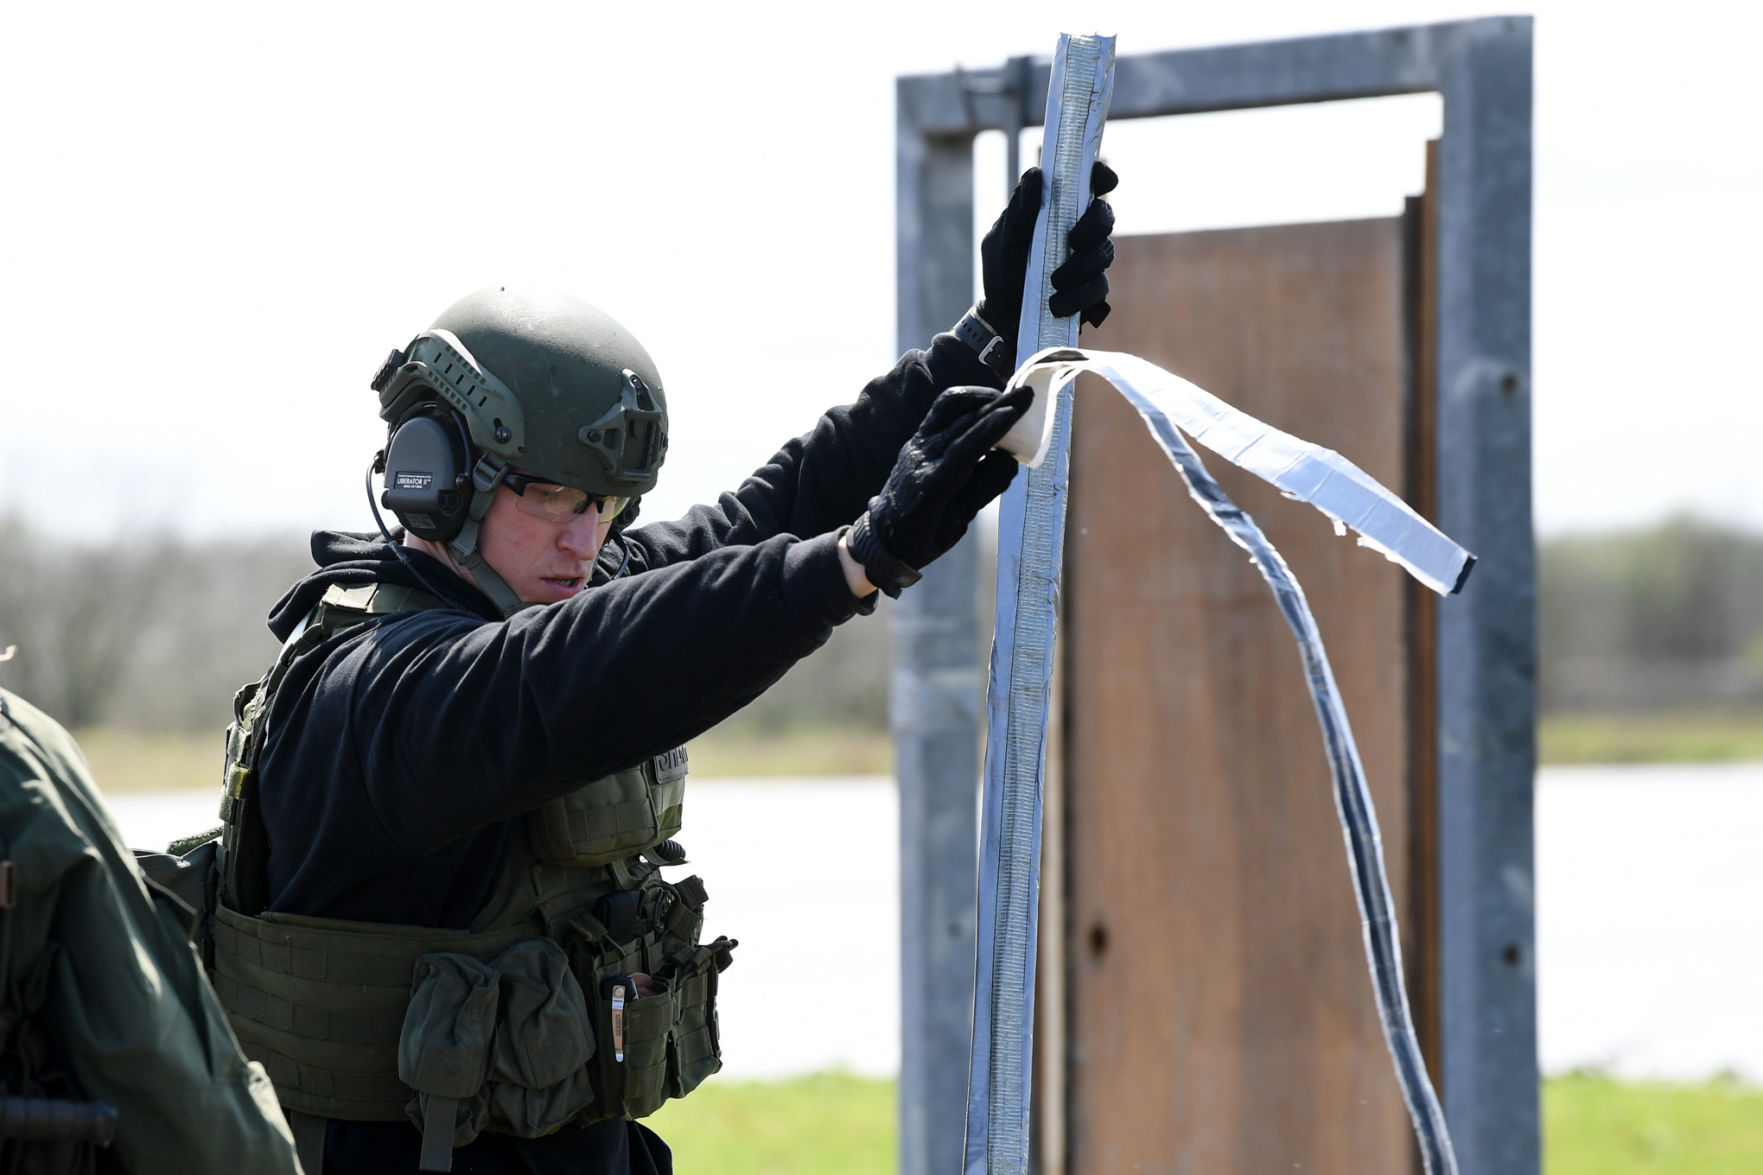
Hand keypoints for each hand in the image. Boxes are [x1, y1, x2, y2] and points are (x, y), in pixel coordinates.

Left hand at [848, 386, 1029, 595]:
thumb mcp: (959, 523)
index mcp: (931, 487)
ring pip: (947, 407)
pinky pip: (942, 412)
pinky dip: (967, 404)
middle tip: (1027, 395)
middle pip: (961, 423)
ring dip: (979, 397)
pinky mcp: (916, 438)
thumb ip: (984, 489)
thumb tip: (1009, 458)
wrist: (883, 535)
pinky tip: (986, 406)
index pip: (963, 451)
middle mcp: (920, 458)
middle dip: (996, 405)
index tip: (1013, 412)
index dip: (989, 430)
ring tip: (1006, 398)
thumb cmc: (924, 535)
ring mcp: (916, 445)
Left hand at [976, 160, 1118, 352]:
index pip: (1087, 185)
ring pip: (1105, 252)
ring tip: (1054, 283)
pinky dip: (1078, 296)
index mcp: (1058, 213)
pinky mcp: (1092, 290)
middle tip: (1074, 241)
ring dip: (1080, 268)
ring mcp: (1088, 261)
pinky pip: (1099, 287)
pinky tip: (1057, 304)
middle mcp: (1078, 233)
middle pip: (1105, 216)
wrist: (1004, 320)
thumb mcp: (1002, 241)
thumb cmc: (1002, 274)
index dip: (1101, 176)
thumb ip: (1020, 211)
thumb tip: (1036, 174)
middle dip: (1094, 226)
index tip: (1105, 181)